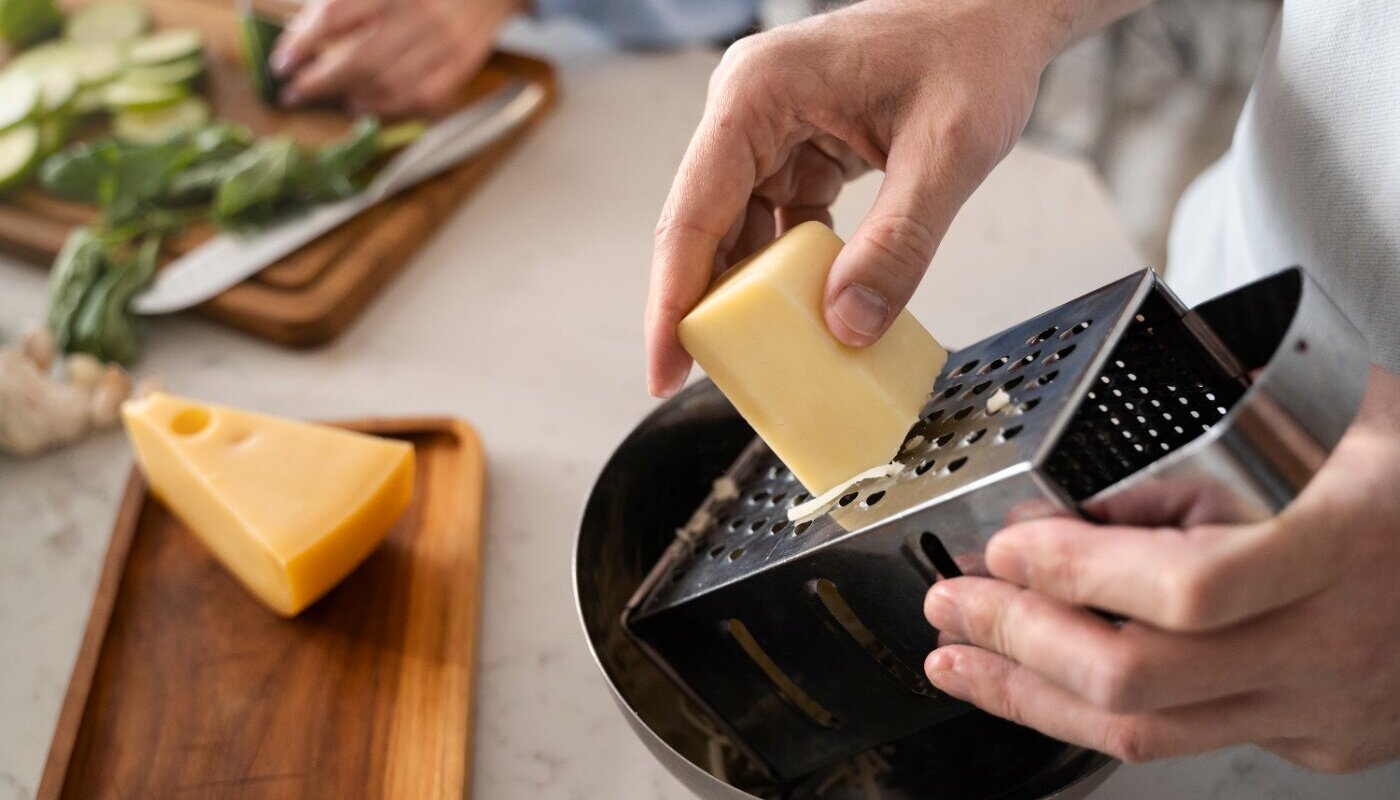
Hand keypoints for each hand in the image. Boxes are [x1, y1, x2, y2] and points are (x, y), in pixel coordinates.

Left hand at [271, 0, 523, 117]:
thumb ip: (344, 2)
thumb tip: (302, 32)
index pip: (336, 17)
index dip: (302, 43)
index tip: (281, 64)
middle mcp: (420, 14)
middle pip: (360, 60)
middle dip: (320, 82)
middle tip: (295, 94)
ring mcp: (444, 44)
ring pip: (388, 85)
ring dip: (350, 97)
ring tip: (330, 100)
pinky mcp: (461, 66)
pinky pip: (418, 100)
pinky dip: (386, 109)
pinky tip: (364, 107)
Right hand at [645, 0, 1146, 396]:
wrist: (998, 12)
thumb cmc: (972, 50)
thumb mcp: (948, 152)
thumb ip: (899, 243)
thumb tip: (847, 324)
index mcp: (759, 93)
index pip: (693, 211)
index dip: (673, 297)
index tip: (664, 365)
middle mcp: (749, 108)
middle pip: (703, 225)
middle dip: (704, 305)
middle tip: (703, 378)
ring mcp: (770, 128)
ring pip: (736, 229)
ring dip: (749, 292)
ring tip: (758, 357)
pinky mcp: (797, 148)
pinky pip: (776, 221)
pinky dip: (788, 271)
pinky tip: (805, 313)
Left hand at [922, 366, 1399, 771]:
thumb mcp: (1325, 420)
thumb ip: (1201, 466)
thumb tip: (1073, 511)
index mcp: (1338, 542)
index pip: (1184, 588)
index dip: (1076, 572)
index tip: (1006, 544)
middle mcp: (1330, 641)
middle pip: (1139, 678)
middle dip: (1017, 640)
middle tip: (952, 604)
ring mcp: (1325, 706)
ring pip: (1149, 732)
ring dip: (1030, 695)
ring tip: (961, 662)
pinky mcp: (1317, 740)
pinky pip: (1189, 739)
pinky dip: (1099, 709)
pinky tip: (1046, 685)